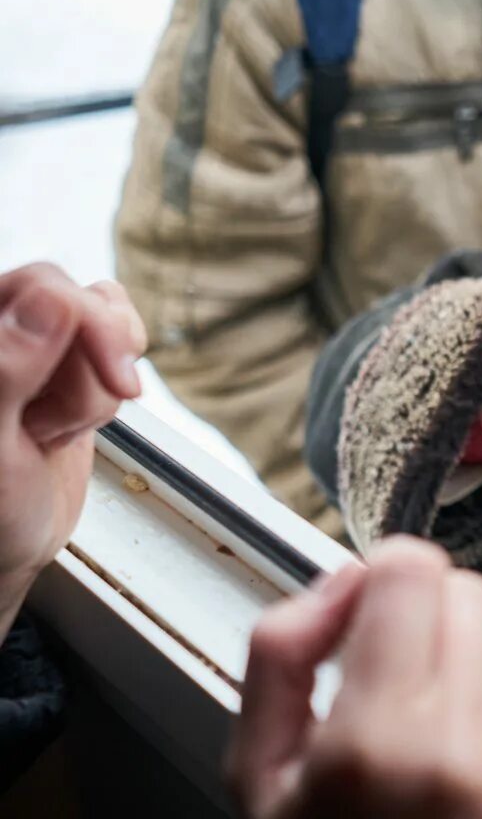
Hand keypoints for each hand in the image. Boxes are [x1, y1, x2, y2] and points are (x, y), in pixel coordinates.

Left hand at [0, 264, 145, 628]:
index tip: (120, 381)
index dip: (90, 326)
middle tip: (71, 425)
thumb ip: (8, 368)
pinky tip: (76, 417)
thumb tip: (54, 299)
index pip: (43, 286)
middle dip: (94, 367)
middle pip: (81, 303)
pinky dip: (112, 381)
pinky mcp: (64, 361)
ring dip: (97, 389)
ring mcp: (31, 344)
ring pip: (106, 326)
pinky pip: (116, 339)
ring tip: (53, 432)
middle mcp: (0, 328)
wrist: (6, 545)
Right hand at [228, 537, 481, 818]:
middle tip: (394, 695)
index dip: (383, 583)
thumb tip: (341, 582)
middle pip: (467, 596)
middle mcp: (465, 752)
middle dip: (425, 629)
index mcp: (374, 746)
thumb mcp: (261, 779)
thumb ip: (282, 657)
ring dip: (474, 673)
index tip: (369, 618)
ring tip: (436, 746)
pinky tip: (481, 768)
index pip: (412, 571)